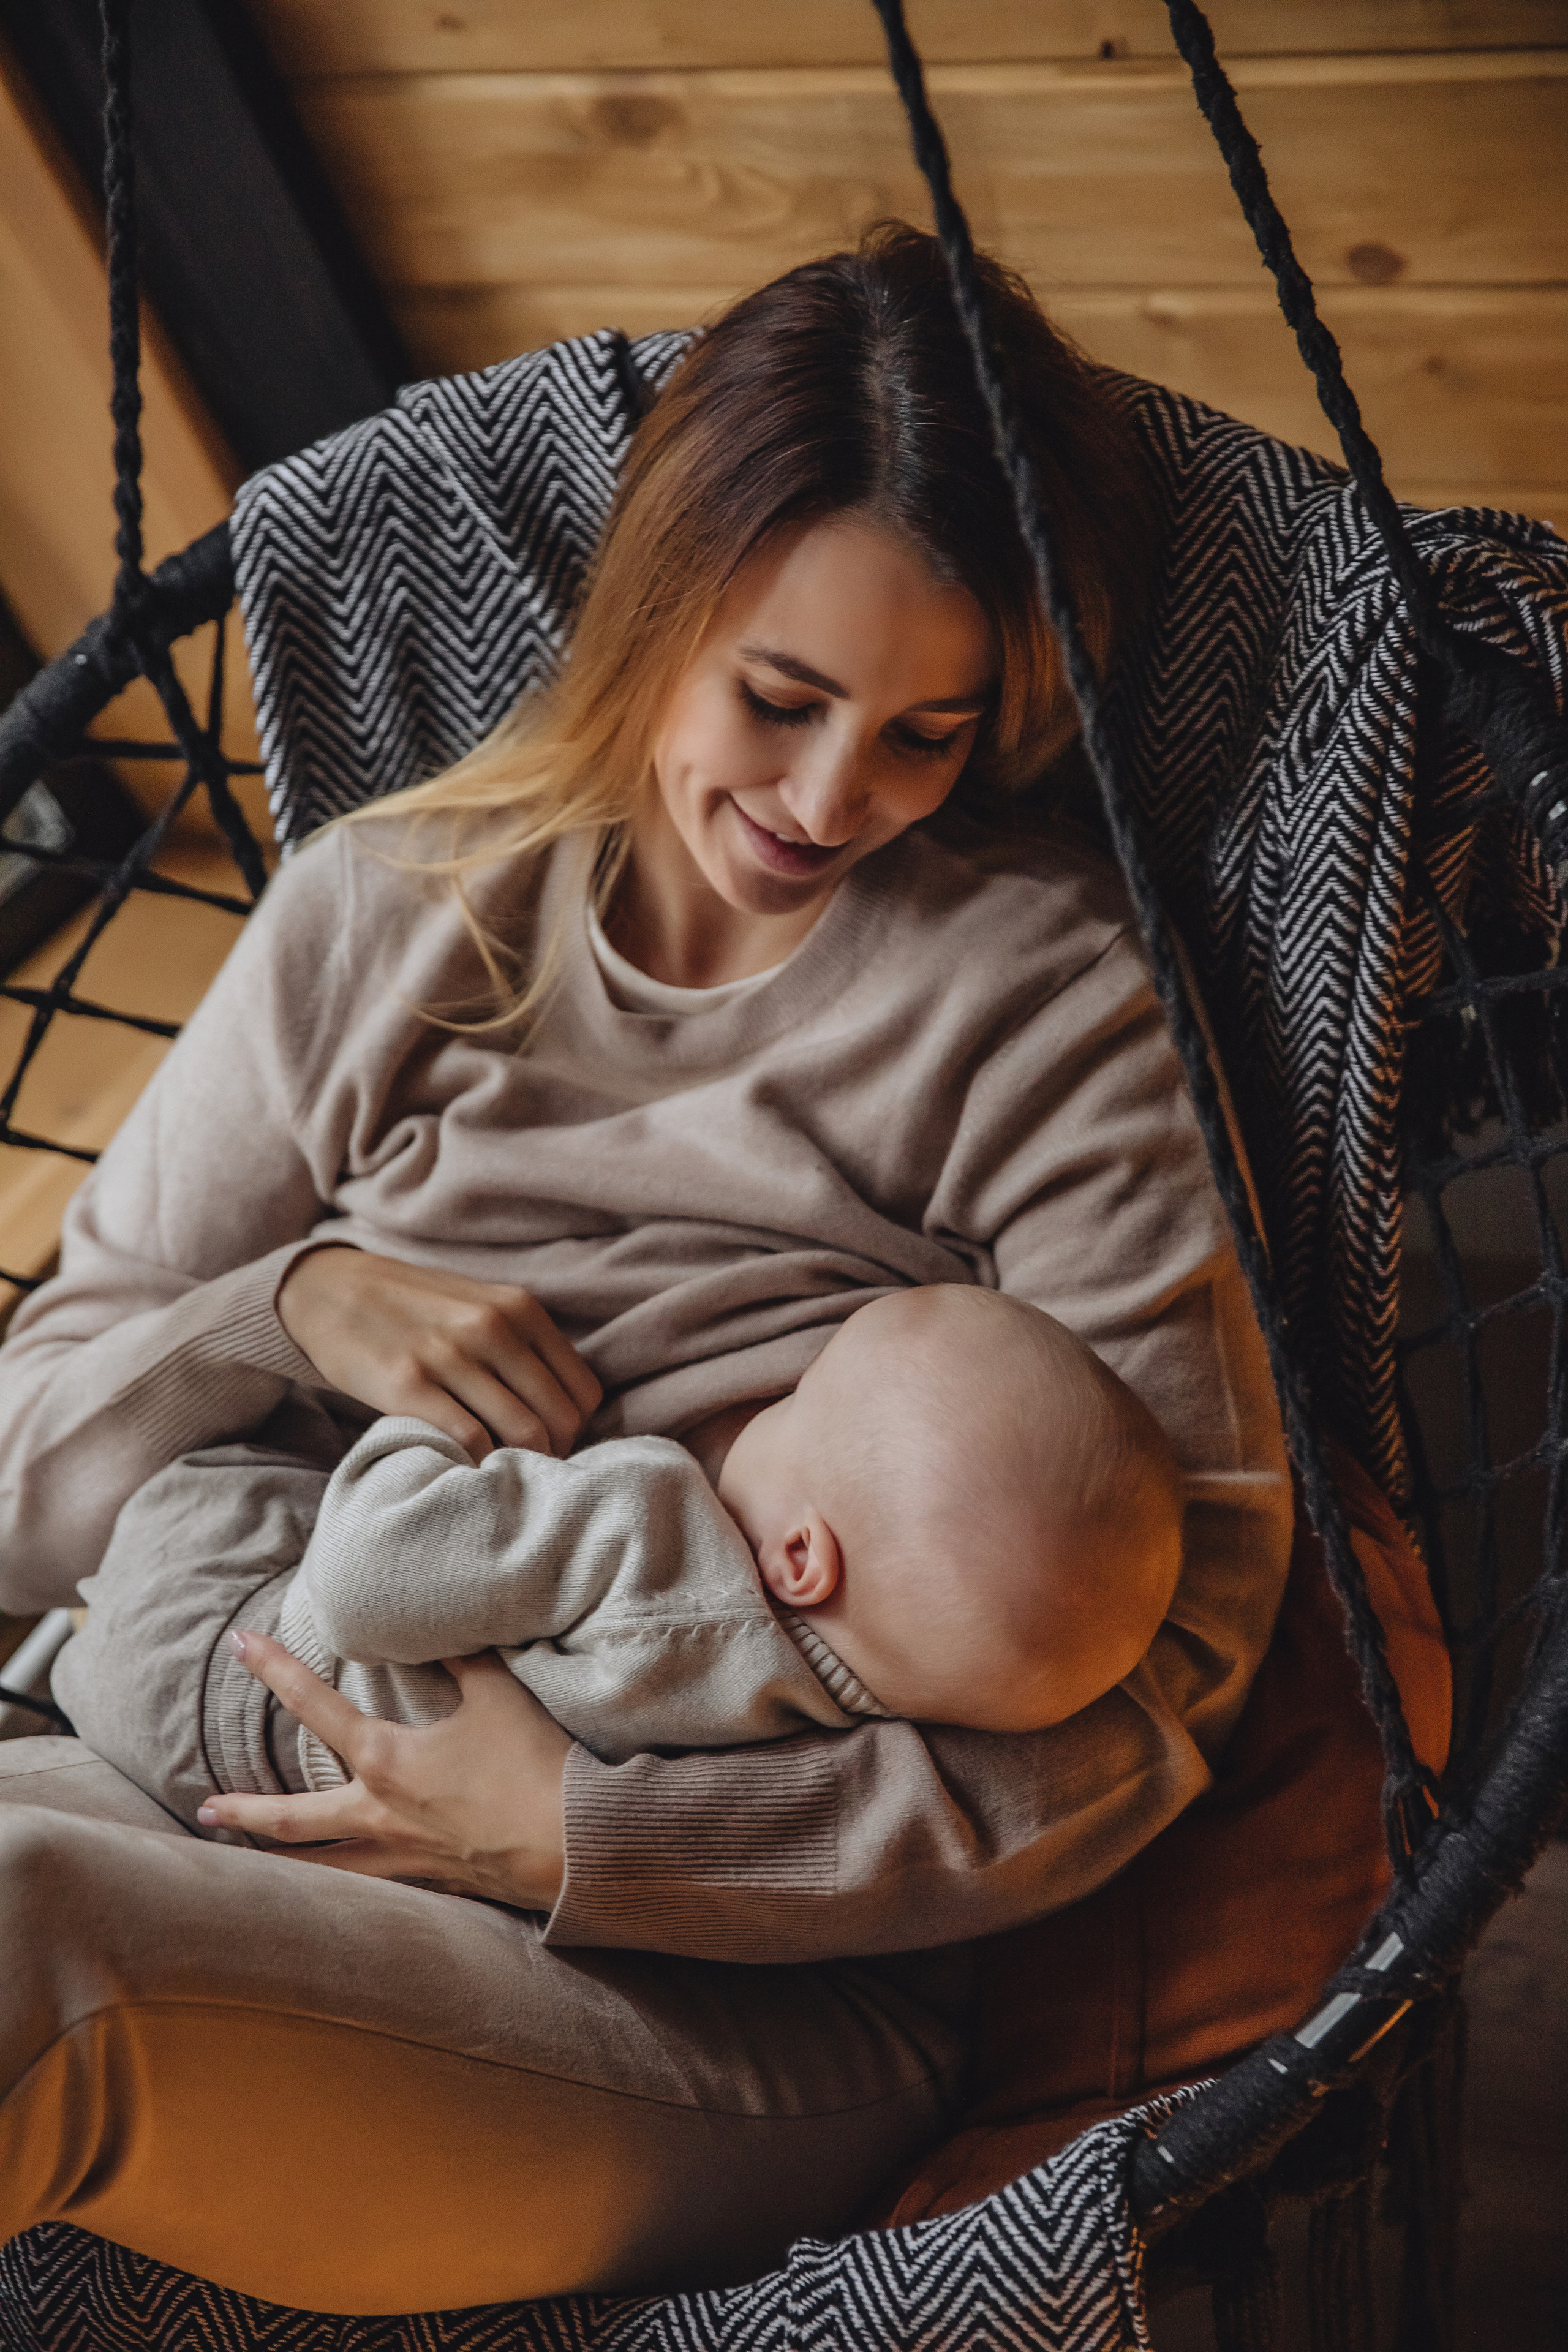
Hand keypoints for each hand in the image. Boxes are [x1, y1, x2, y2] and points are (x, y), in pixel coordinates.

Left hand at [196, 1630, 570, 1907]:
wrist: (574, 1842)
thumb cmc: (532, 1764)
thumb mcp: (498, 1693)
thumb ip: (463, 1658)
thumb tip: (442, 1627)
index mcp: (386, 1760)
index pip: (315, 1705)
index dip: (275, 1670)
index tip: (241, 1646)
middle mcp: (380, 1813)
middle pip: (293, 1819)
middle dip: (245, 1813)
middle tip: (206, 1810)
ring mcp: (403, 1856)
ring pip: (324, 1869)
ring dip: (281, 1867)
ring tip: (248, 1869)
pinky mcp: (433, 1883)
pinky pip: (375, 1887)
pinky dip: (348, 1886)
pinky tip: (347, 1886)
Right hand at [277, 1246, 600, 1457]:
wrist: (332, 1291)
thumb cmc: (416, 1309)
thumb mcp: (482, 1306)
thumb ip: (525, 1347)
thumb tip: (567, 1413)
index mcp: (520, 1310)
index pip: (584, 1393)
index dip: (577, 1430)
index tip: (554, 1445)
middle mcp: (492, 1328)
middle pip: (560, 1419)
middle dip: (554, 1455)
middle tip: (531, 1472)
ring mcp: (450, 1356)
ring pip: (522, 1434)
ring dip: (520, 1466)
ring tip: (503, 1474)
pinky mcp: (408, 1385)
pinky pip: (468, 1441)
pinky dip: (477, 1464)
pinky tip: (467, 1469)